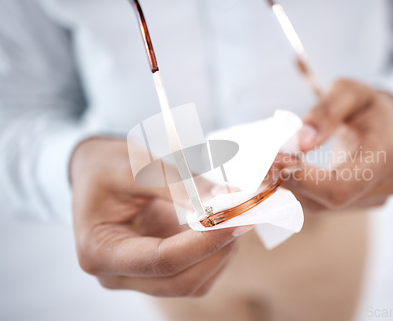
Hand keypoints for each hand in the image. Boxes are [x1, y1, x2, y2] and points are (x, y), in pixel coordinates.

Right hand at [70, 138, 250, 296]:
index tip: (236, 218)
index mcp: (100, 250)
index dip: (205, 242)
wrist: (94, 171)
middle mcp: (117, 273)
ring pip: (191, 283)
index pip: (162, 260)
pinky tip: (221, 227)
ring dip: (220, 254)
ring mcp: (138, 276)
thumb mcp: (137, 166)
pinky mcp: (157, 270)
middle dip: (217, 251)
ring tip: (232, 218)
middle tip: (242, 218)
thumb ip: (182, 185)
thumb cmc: (106, 166)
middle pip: (179, 281)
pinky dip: (214, 253)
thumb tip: (229, 199)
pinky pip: (194, 274)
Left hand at [276, 79, 392, 210]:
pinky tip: (283, 172)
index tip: (276, 163)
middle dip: (292, 184)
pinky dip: (299, 191)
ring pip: (321, 207)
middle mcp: (384, 186)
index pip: (342, 187)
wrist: (387, 124)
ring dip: (291, 189)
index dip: (305, 182)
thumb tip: (301, 143)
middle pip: (328, 201)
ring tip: (270, 164)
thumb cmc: (366, 105)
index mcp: (386, 158)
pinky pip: (323, 205)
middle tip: (264, 162)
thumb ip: (326, 110)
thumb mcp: (348, 91)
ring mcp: (373, 200)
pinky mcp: (359, 205)